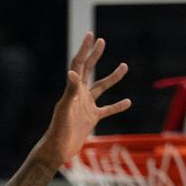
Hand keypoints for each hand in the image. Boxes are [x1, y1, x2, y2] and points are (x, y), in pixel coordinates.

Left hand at [42, 32, 131, 167]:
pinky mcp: (92, 118)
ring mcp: (86, 106)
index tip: (91, 35)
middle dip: (95, 56)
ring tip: (125, 66)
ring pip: (101, 88)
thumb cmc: (59, 130)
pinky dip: (117, 106)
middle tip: (102, 41)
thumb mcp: (65, 108)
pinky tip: (128, 102)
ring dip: (112, 78)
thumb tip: (73, 72)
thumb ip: (70, 90)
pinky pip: (107, 110)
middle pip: (89, 70)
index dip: (85, 50)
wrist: (58, 150)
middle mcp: (79, 95)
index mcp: (72, 89)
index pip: (79, 64)